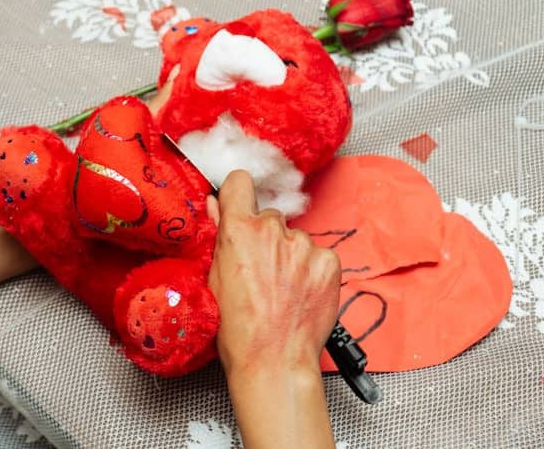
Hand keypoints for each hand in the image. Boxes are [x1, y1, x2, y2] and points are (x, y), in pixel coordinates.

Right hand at [207, 170, 340, 377]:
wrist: (273, 361)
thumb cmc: (238, 329)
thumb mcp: (214, 279)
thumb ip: (217, 236)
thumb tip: (214, 206)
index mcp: (238, 231)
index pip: (239, 183)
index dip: (237, 195)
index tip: (239, 205)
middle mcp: (273, 231)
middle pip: (269, 218)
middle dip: (265, 237)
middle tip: (260, 271)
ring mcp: (304, 246)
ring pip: (295, 239)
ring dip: (290, 256)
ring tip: (281, 289)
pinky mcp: (329, 262)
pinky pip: (318, 255)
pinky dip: (311, 270)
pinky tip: (300, 293)